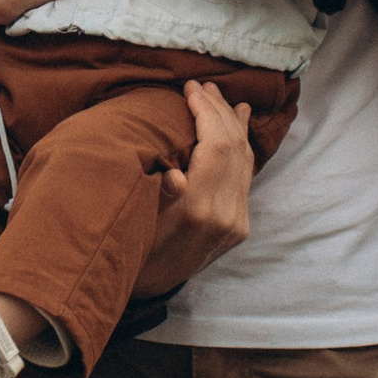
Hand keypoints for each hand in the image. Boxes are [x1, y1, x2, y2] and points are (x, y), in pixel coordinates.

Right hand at [133, 82, 257, 294]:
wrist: (148, 291)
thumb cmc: (131, 249)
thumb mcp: (135, 221)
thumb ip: (158, 195)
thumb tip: (174, 174)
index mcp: (198, 210)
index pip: (216, 147)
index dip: (207, 112)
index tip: (191, 89)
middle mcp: (226, 215)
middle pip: (234, 149)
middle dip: (220, 111)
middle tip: (203, 86)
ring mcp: (237, 221)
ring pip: (245, 161)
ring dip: (234, 126)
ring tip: (223, 98)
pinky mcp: (240, 226)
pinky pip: (245, 176)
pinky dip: (241, 147)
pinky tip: (239, 127)